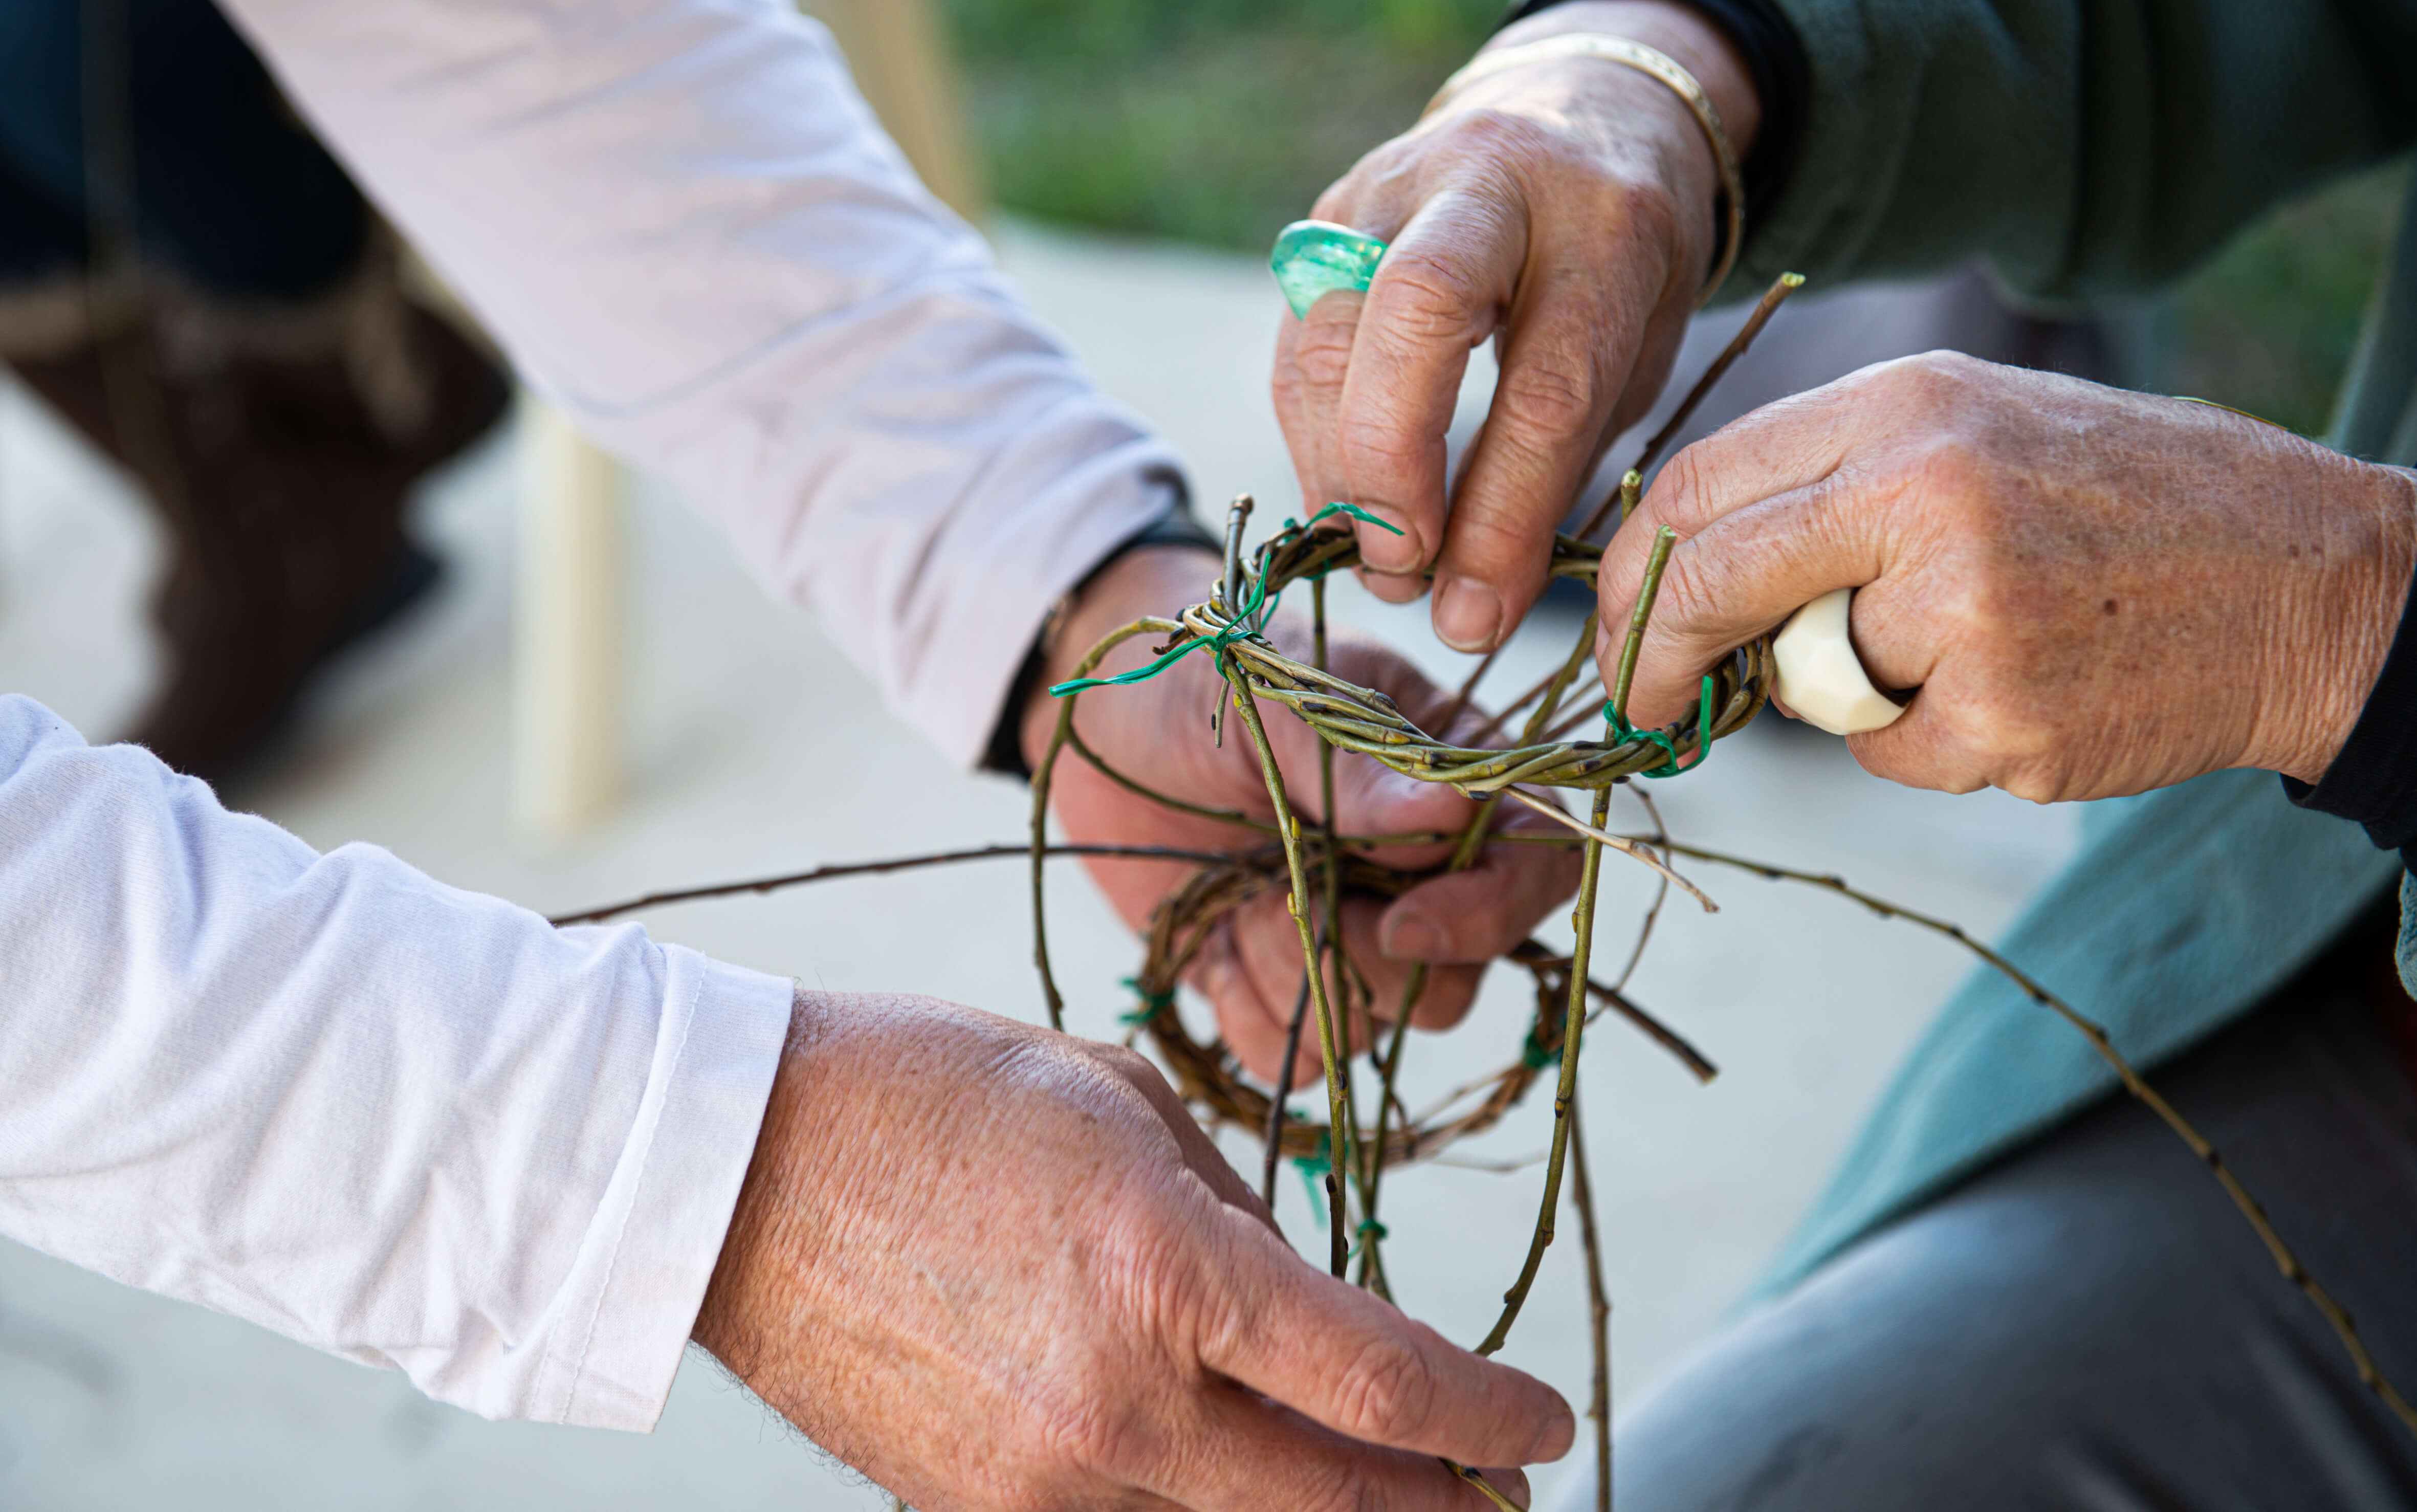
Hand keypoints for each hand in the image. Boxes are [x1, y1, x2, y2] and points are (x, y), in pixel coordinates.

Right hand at [694, 991, 1572, 1510]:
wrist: (733, 1166)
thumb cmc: (930, 1092)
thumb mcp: (1120, 1104)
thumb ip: (1235, 1215)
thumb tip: (1306, 1295)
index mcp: (1164, 1271)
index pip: (1385, 1385)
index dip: (1491, 1418)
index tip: (1544, 1424)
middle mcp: (1116, 1403)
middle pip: (1335, 1508)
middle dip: (1441, 1510)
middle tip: (1498, 1499)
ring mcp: (1039, 1481)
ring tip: (1386, 1492)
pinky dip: (1200, 1511)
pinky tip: (1231, 1472)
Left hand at [1023, 547, 1581, 1081]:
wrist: (1096, 719)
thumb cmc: (1201, 676)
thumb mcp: (1276, 701)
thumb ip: (1356, 766)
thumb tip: (1454, 809)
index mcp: (1450, 782)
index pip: (1534, 865)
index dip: (1490, 913)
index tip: (1402, 919)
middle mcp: (1418, 872)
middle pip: (1461, 974)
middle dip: (1372, 957)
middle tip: (1288, 890)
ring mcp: (1349, 935)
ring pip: (1381, 1026)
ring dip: (1301, 976)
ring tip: (1238, 897)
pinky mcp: (1276, 984)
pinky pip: (1297, 1058)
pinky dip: (1250, 1013)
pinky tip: (1212, 940)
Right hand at [1273, 0, 1760, 652]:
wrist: (1578, 105)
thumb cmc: (1620, 257)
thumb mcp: (1640, 344)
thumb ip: (1563, 456)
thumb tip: (1471, 600)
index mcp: (1608, 225)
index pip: (1546, 388)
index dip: (1502, 517)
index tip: (1476, 614)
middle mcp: (1495, 183)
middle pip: (1417, 313)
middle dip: (1394, 466)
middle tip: (1401, 572)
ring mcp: (1396, 185)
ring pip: (1329, 330)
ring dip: (1337, 467)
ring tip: (1373, 558)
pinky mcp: (1328, 211)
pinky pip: (1295, 337)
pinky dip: (1309, 436)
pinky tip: (1342, 503)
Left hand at [1594, 351, 2416, 800]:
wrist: (2314, 579)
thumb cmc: (2127, 501)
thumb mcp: (1976, 426)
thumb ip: (1832, 481)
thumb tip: (1686, 566)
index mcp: (1905, 405)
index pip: (1695, 490)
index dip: (1633, 577)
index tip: (1620, 631)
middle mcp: (1925, 493)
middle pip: (1711, 583)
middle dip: (1652, 659)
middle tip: (1643, 704)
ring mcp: (1965, 611)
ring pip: (1810, 685)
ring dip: (1856, 693)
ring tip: (1984, 642)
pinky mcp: (2003, 718)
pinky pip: (1892, 756)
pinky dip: (1934, 744)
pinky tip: (2032, 688)